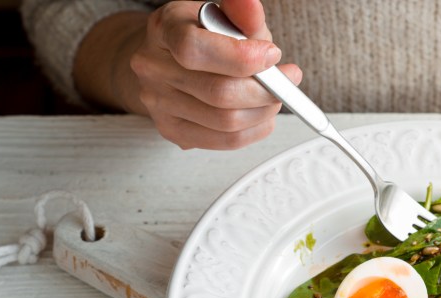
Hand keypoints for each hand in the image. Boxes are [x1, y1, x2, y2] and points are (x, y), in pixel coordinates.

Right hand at [120, 0, 301, 149]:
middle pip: (217, 93)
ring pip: (225, 122)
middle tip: (286, 82)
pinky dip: (254, 130)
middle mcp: (153, 68)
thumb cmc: (200, 36)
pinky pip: (224, 141)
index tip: (272, 55)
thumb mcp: (222, 16)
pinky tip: (261, 115)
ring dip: (263, 112)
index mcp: (163, 30)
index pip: (194, 49)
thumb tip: (252, 7)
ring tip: (274, 97)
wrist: (167, 59)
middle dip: (264, 90)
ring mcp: (159, 103)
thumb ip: (241, 15)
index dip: (240, 57)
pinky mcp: (172, 131)